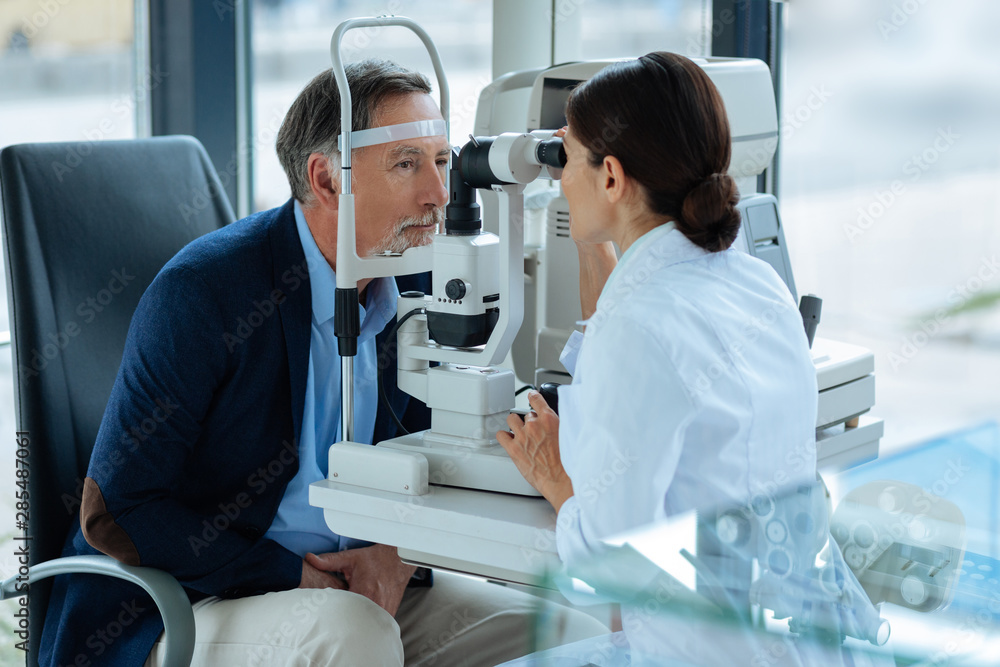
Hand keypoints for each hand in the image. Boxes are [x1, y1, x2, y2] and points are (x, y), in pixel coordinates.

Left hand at [304, 544, 416, 616]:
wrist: (399, 560)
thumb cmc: (375, 559)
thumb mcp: (351, 558)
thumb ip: (329, 561)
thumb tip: (310, 558)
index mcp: (363, 591)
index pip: (342, 610)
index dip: (332, 612)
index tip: (326, 611)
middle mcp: (376, 603)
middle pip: (353, 621)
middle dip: (342, 621)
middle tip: (334, 618)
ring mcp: (385, 610)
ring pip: (366, 625)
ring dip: (356, 623)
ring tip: (346, 620)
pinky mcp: (390, 613)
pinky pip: (376, 624)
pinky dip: (367, 623)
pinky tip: (360, 618)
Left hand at [496, 390, 573, 512]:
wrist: (561, 480)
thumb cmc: (566, 463)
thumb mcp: (568, 436)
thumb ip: (558, 425)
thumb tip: (554, 423)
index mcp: (549, 419)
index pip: (536, 399)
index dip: (533, 397)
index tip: (532, 397)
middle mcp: (534, 425)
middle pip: (526, 415)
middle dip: (530, 422)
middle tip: (535, 432)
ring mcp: (522, 436)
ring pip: (512, 419)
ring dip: (515, 425)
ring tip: (520, 433)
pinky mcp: (513, 449)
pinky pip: (501, 435)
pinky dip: (504, 436)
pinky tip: (509, 440)